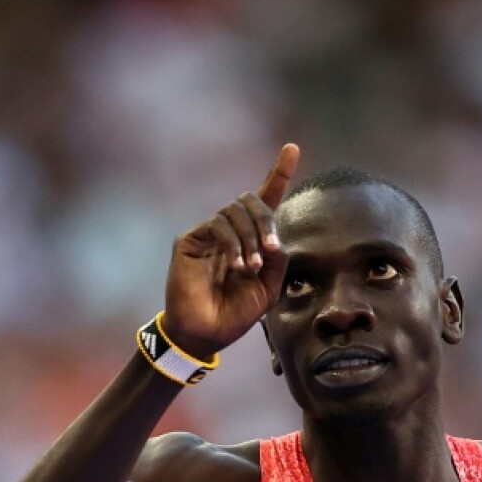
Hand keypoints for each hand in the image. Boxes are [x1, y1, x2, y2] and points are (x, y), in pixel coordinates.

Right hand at [163, 143, 299, 358]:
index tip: (292, 148)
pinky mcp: (190, 239)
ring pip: (235, 210)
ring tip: (251, 267)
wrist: (205, 333)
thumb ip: (278, 260)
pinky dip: (233, 244)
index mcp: (250, 239)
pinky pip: (218, 224)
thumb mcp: (268, 288)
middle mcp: (229, 230)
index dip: (278, 173)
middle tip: (271, 250)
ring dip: (250, 238)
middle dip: (266, 220)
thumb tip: (276, 237)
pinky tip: (236, 266)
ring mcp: (208, 233)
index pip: (265, 199)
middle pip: (251, 200)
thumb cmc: (235, 313)